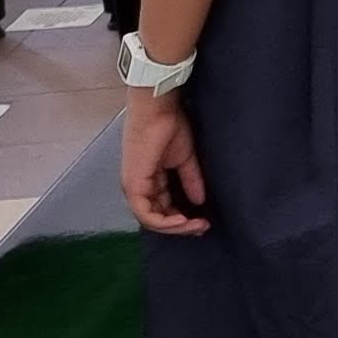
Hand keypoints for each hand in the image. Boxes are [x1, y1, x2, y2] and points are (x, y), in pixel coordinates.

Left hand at [122, 91, 210, 232]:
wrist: (158, 111)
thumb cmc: (169, 126)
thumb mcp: (185, 159)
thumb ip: (191, 180)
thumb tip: (199, 201)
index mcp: (148, 180)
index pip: (162, 208)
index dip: (182, 218)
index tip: (203, 221)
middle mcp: (138, 187)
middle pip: (156, 218)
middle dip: (181, 226)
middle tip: (202, 227)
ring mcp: (134, 187)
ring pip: (151, 220)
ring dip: (175, 227)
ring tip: (196, 225)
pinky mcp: (133, 186)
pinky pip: (146, 215)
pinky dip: (164, 222)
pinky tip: (183, 221)